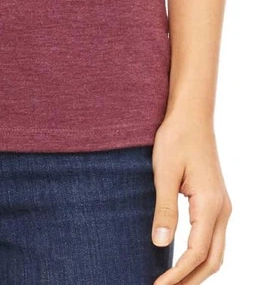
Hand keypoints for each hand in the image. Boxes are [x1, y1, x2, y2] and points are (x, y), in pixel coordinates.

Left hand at [151, 114, 231, 283]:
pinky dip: (201, 256)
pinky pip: (213, 238)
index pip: (196, 252)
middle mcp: (222, 209)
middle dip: (190, 281)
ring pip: (216, 251)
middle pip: (212, 260)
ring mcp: (223, 205)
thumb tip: (160, 244)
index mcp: (210, 204)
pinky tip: (183, 260)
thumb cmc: (176, 138)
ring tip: (173, 283)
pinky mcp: (217, 201)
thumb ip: (164, 209)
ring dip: (197, 271)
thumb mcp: (164, 173)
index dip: (177, 274)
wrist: (192, 115)